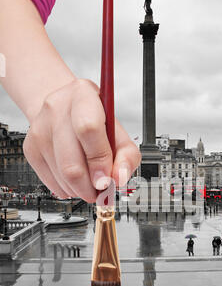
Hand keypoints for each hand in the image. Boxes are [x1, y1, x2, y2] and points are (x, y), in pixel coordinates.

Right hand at [23, 79, 140, 202]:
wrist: (64, 112)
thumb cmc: (95, 121)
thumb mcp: (119, 132)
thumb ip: (127, 156)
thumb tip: (120, 178)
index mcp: (83, 96)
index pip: (89, 129)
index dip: (100, 161)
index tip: (106, 179)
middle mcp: (56, 109)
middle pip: (71, 163)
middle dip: (90, 186)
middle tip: (100, 190)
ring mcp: (39, 129)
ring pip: (61, 176)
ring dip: (80, 189)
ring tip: (90, 182)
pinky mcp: (30, 148)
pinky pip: (50, 182)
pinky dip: (67, 189)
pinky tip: (75, 180)